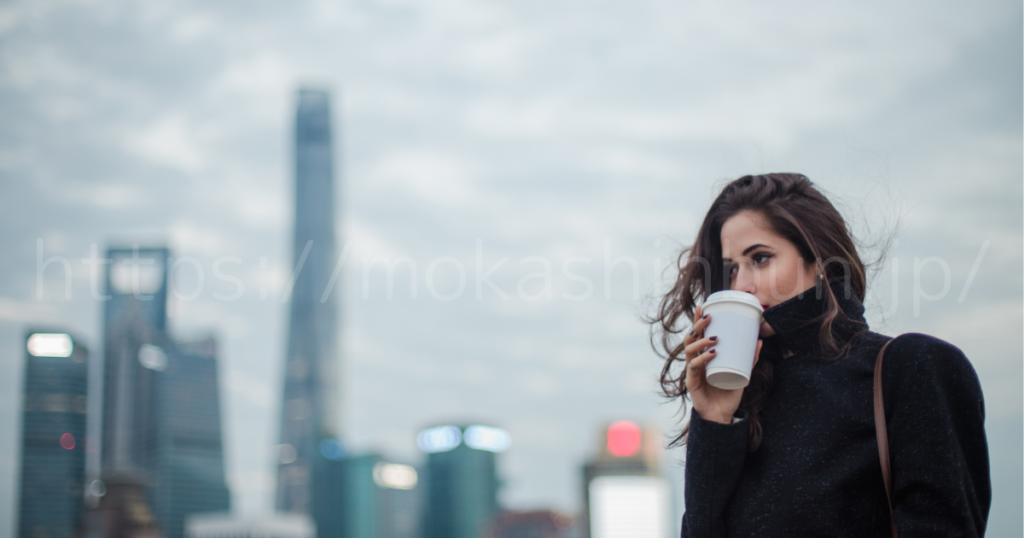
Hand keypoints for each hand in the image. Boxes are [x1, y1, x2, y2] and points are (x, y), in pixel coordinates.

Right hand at [684, 304, 762, 423]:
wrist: (721, 416)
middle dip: (698, 325)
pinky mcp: (691, 382)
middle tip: (710, 317)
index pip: (698, 334)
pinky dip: (703, 359)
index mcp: (703, 356)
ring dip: (701, 341)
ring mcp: (692, 371)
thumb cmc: (728, 393)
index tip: (704, 306)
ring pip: (690, 350)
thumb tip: (759, 341)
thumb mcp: (742, 373)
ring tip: (714, 337)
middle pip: (690, 338)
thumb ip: (749, 358)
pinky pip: (694, 366)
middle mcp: (695, 361)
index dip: (698, 320)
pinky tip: (712, 354)